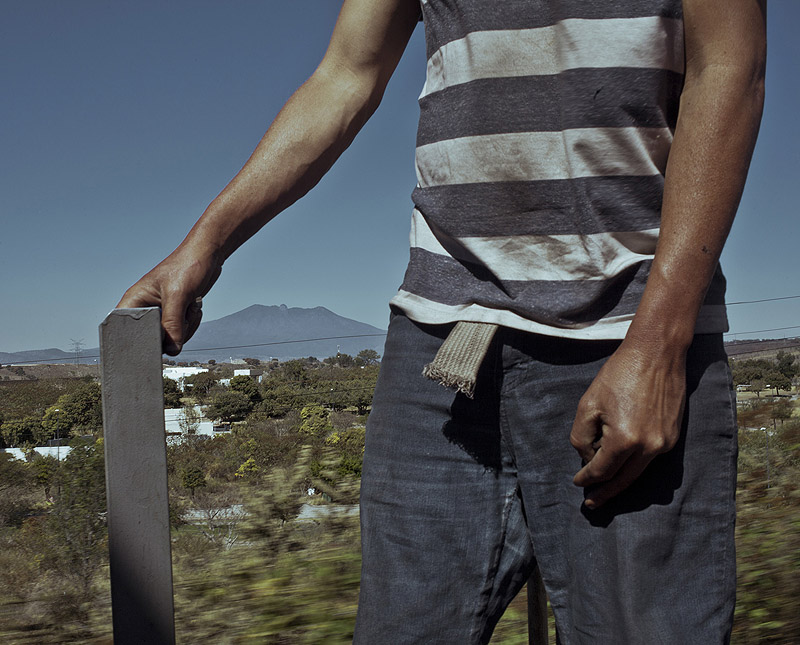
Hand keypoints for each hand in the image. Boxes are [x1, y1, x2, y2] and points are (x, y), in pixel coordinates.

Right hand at [117, 246, 221, 354]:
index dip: (138, 341)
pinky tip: (193, 307)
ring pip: (169, 339)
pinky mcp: (173, 315)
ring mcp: (159, 314)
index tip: (157, 342)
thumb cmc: (187, 266)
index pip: (126, 332)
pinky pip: (180, 332)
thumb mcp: (178, 295)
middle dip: (171, 333)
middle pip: (151, 340)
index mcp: (134, 301)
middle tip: (182, 315)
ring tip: (189, 306)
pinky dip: (191, 324)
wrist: (207, 257)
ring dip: (185, 327)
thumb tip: (172, 349)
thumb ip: (173, 324)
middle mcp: (144, 309)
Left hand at [570, 340, 686, 508]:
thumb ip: (582, 437)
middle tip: (591, 503)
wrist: (657, 354)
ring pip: (638, 472)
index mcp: (625, 440)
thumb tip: (587, 457)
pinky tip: (622, 467)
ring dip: (621, 483)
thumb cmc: (619, 375)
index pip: (601, 470)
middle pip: (623, 480)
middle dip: (605, 493)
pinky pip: (650, 459)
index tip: (577, 483)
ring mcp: (665, 443)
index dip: (586, 479)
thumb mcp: (588, 404)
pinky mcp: (673, 436)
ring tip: (605, 491)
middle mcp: (649, 447)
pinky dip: (635, 466)